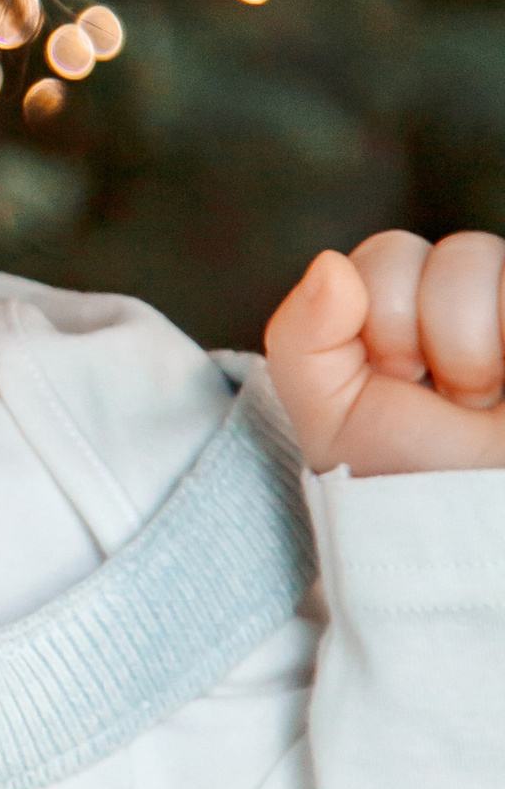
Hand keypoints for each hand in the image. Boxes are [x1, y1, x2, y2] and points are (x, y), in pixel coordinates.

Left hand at [265, 228, 504, 475]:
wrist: (474, 535)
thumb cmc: (409, 479)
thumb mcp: (332, 414)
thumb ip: (302, 335)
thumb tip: (331, 264)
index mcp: (415, 307)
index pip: (395, 253)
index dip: (387, 318)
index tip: (397, 381)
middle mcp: (480, 302)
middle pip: (462, 254)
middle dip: (446, 336)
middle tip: (452, 398)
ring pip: (499, 264)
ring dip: (484, 347)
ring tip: (491, 400)